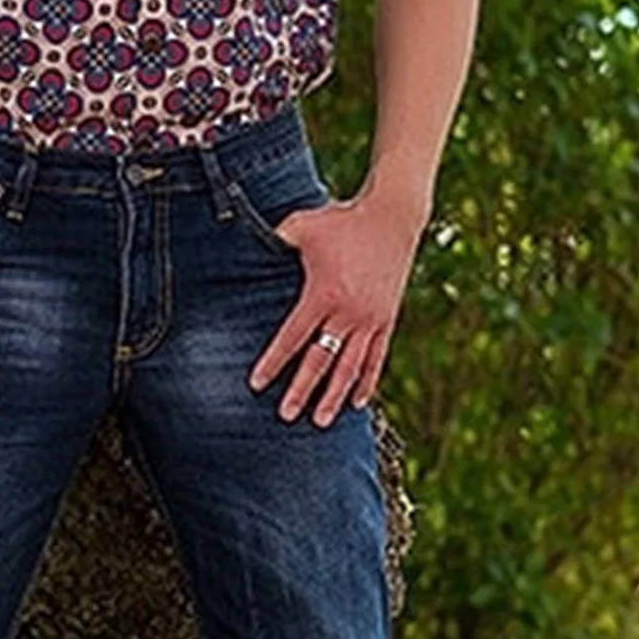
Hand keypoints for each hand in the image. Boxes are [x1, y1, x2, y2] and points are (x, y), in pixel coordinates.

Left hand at [246, 182, 428, 426]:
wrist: (393, 216)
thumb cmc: (342, 220)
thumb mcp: (302, 225)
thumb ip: (275, 240)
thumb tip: (244, 243)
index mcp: (323, 293)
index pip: (292, 337)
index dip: (273, 362)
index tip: (256, 384)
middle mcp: (348, 312)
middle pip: (319, 360)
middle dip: (301, 390)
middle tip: (285, 415)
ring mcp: (370, 319)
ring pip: (350, 367)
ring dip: (334, 396)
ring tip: (320, 421)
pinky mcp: (387, 319)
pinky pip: (376, 357)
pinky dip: (367, 381)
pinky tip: (357, 403)